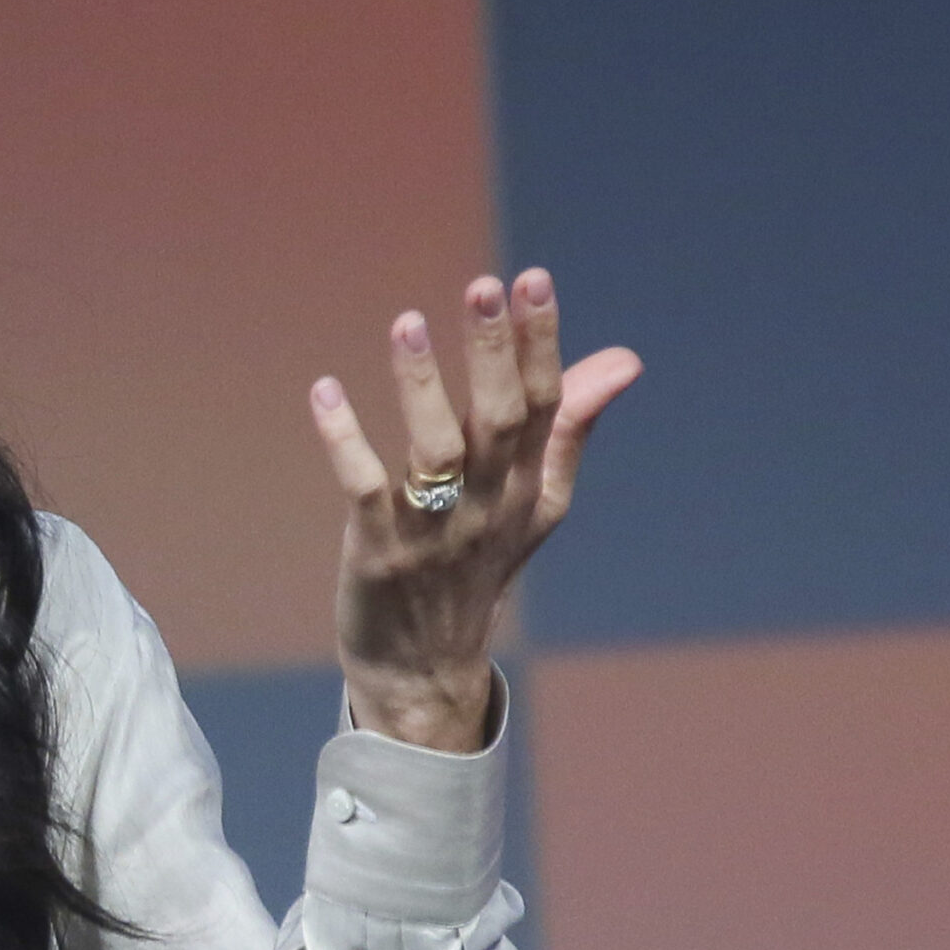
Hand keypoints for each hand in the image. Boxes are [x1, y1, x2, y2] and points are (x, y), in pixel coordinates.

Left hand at [308, 268, 642, 751]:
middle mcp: (489, 506)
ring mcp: (433, 531)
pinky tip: (325, 392)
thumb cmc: (478, 570)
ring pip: (434, 451)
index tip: (531, 279)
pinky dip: (345, 440)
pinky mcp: (379, 551)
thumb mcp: (537, 503)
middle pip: (497, 421)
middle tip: (484, 286)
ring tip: (407, 323)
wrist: (425, 670)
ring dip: (420, 387)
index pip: (543, 405)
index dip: (539, 342)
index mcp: (529, 489)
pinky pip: (365, 488)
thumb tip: (624, 358)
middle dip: (493, 352)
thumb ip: (570, 427)